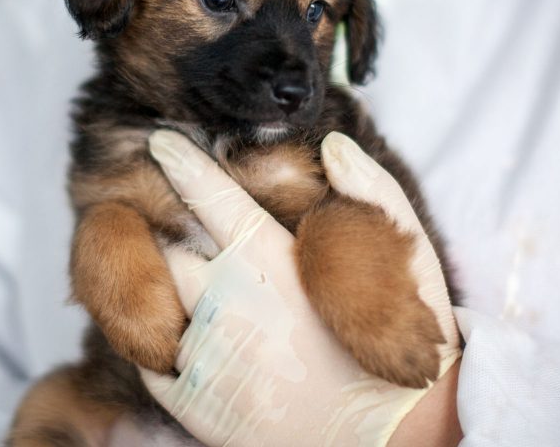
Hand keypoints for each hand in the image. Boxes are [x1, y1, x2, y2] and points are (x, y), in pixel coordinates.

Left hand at [139, 130, 460, 446]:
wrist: (386, 441)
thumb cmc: (398, 346)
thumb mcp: (409, 258)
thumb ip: (372, 192)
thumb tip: (333, 146)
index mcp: (269, 257)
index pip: (207, 192)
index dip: (180, 161)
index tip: (161, 143)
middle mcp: (224, 297)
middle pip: (170, 246)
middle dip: (178, 240)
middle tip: (209, 257)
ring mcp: (200, 348)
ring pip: (153, 296)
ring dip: (173, 292)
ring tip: (216, 307)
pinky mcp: (187, 396)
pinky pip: (150, 352)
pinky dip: (167, 341)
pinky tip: (209, 346)